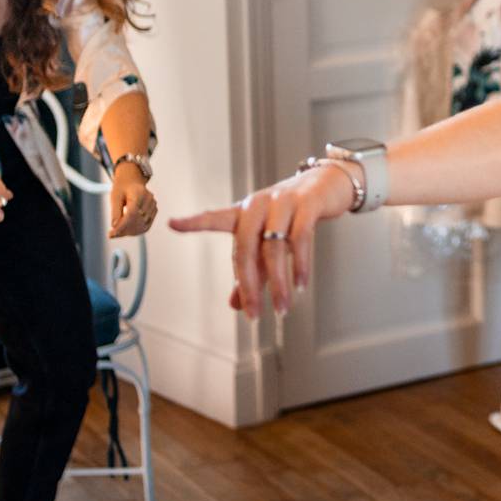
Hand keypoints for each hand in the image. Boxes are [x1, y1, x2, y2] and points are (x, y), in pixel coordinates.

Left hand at [109, 163, 157, 237]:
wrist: (132, 181)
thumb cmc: (122, 188)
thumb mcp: (115, 196)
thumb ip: (115, 211)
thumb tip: (114, 226)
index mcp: (138, 193)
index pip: (132, 213)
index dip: (122, 225)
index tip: (112, 234)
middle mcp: (149, 199)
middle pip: (137, 220)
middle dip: (124, 230)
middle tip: (112, 234)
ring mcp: (153, 205)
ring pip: (143, 225)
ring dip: (130, 232)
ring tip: (118, 232)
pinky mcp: (154, 211)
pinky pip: (147, 225)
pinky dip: (137, 230)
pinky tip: (127, 231)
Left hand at [169, 160, 354, 318]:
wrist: (328, 184)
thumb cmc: (292, 216)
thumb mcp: (269, 242)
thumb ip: (252, 271)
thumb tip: (235, 305)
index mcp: (244, 212)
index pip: (215, 218)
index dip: (194, 222)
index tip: (172, 224)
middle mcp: (258, 204)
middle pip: (244, 247)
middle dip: (249, 285)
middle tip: (254, 316)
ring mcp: (283, 202)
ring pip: (273, 248)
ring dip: (279, 283)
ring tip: (283, 308)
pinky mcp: (307, 204)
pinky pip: (300, 238)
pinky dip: (300, 265)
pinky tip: (300, 284)